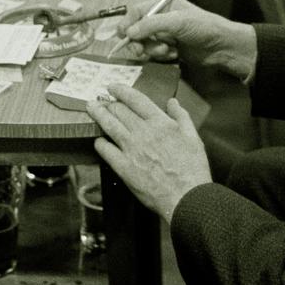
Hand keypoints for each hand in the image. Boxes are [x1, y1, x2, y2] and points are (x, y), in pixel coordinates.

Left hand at [86, 90, 210, 221]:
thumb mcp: (193, 138)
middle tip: (101, 100)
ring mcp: (131, 149)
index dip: (121, 90)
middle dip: (108, 102)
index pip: (135, 99)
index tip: (113, 87)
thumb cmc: (192, 169)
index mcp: (160, 123)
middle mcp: (143, 132)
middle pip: (119, 110)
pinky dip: (100, 142)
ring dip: (98, 114)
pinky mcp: (123, 167)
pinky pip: (106, 150)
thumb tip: (173, 102)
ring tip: (91, 108)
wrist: (186, 196)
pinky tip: (98, 140)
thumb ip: (182, 117)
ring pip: (109, 125)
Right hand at [116, 0, 256, 80]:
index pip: (136, 12)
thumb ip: (151, 25)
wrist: (223, 47)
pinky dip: (161, 56)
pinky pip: (155, 54)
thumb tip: (128, 33)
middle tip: (140, 51)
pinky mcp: (169, 49)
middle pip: (136, 30)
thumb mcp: (177, 22)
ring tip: (167, 51)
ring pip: (145, 44)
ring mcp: (165, 35)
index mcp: (162, 5)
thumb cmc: (204, 27)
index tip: (123, 36)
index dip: (127, 23)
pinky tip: (174, 55)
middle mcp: (161, 19)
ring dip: (152, 50)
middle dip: (138, 41)